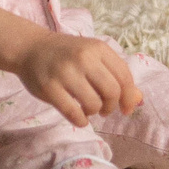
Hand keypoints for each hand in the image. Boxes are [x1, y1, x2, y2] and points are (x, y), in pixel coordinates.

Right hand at [16, 31, 143, 126]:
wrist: (31, 48)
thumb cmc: (67, 54)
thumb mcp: (93, 56)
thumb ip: (115, 74)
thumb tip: (137, 100)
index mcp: (98, 48)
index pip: (124, 76)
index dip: (128, 97)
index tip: (125, 108)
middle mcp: (83, 58)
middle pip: (112, 91)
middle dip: (111, 106)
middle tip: (104, 109)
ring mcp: (65, 73)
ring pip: (93, 103)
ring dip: (94, 112)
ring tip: (88, 109)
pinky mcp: (49, 88)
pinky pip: (73, 113)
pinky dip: (81, 120)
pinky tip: (79, 118)